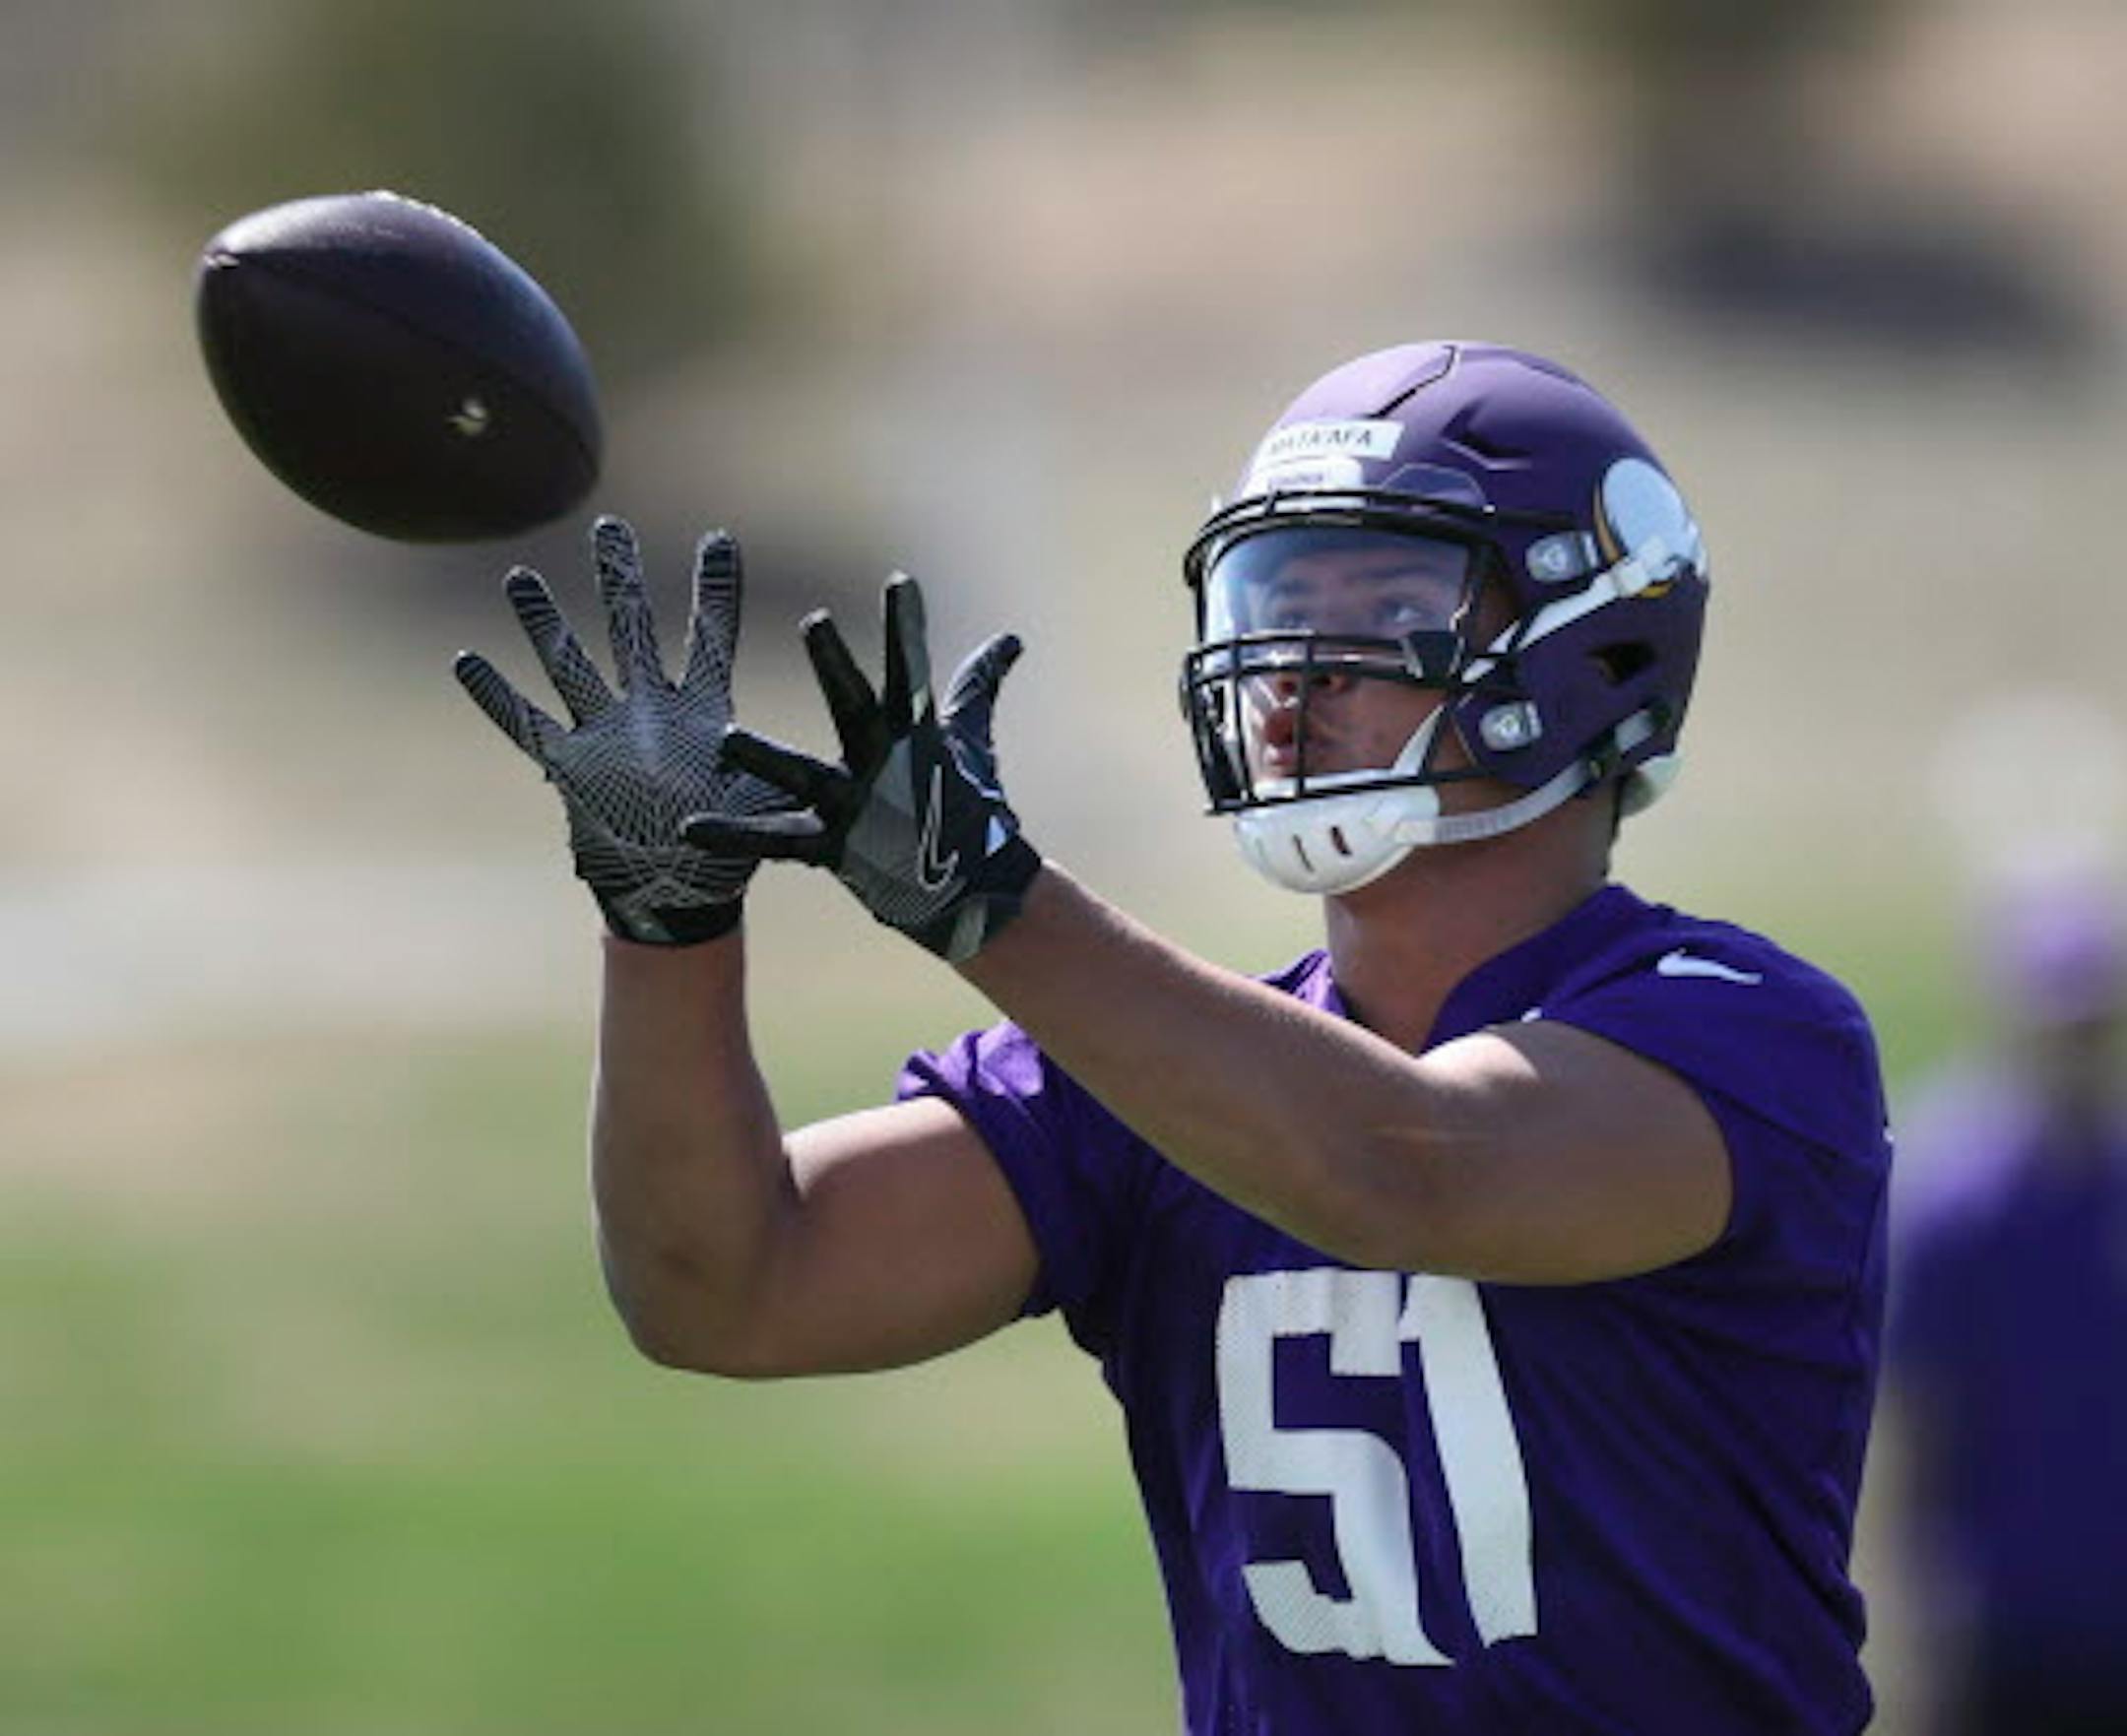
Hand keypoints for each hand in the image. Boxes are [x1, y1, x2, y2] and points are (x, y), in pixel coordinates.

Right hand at [454, 516, 792, 945]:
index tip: (720, 538)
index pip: (709, 636)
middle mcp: (649, 711)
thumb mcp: (761, 802)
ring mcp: (606, 736)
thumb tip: (794, 746)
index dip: (715, 589)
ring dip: (546, 624)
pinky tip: (467, 661)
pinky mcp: (571, 770)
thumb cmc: (727, 853)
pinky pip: (526, 726)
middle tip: (610, 527)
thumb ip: (770, 768)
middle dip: (620, 579)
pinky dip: (497, 697)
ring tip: (520, 577)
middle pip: (631, 629)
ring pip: (570, 666)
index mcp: (701, 711)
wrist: (679, 896)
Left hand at [682, 574, 1040, 964]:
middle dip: (836, 666)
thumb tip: (1012, 640)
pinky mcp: (833, 849)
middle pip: (856, 706)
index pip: (911, 669)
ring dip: (763, 758)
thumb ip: (978, 686)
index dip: (905, 626)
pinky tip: (688, 828)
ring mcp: (858, 808)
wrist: (975, 895)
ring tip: (725, 739)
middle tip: (815, 622)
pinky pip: (774, 841)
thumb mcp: (971, 741)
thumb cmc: (969, 810)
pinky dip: (732, 836)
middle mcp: (884, 764)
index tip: (900, 582)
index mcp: (914, 733)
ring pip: (802, 775)